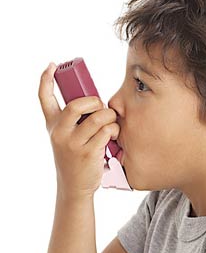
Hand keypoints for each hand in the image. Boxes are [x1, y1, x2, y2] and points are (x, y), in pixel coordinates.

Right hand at [38, 63, 119, 197]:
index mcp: (53, 125)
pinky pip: (107, 131)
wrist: (73, 186)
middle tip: (100, 107)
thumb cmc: (73, 157)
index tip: (52, 66)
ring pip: (97, 117)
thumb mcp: (65, 138)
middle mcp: (59, 132)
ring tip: (110, 123)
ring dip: (109, 117)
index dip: (45, 79)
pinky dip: (114, 130)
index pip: (44, 98)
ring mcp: (73, 143)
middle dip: (94, 101)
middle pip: (76, 105)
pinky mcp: (88, 152)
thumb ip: (73, 120)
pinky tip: (112, 135)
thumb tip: (95, 102)